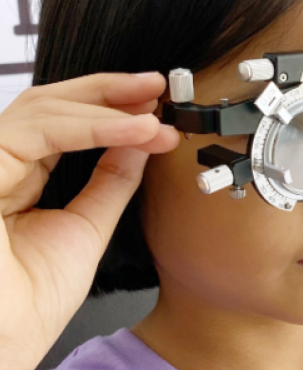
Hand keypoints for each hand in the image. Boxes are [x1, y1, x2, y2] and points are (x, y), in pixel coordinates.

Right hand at [0, 73, 179, 369]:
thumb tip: (141, 140)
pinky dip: (92, 124)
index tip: (155, 105)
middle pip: (49, 104)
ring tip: (155, 113)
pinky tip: (136, 129)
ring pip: (43, 108)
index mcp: (16, 178)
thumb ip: (110, 180)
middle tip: (157, 87)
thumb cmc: (30, 302)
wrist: (4, 344)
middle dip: (109, 92)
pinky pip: (37, 130)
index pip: (61, 124)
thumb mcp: (87, 227)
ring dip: (108, 106)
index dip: (109, 108)